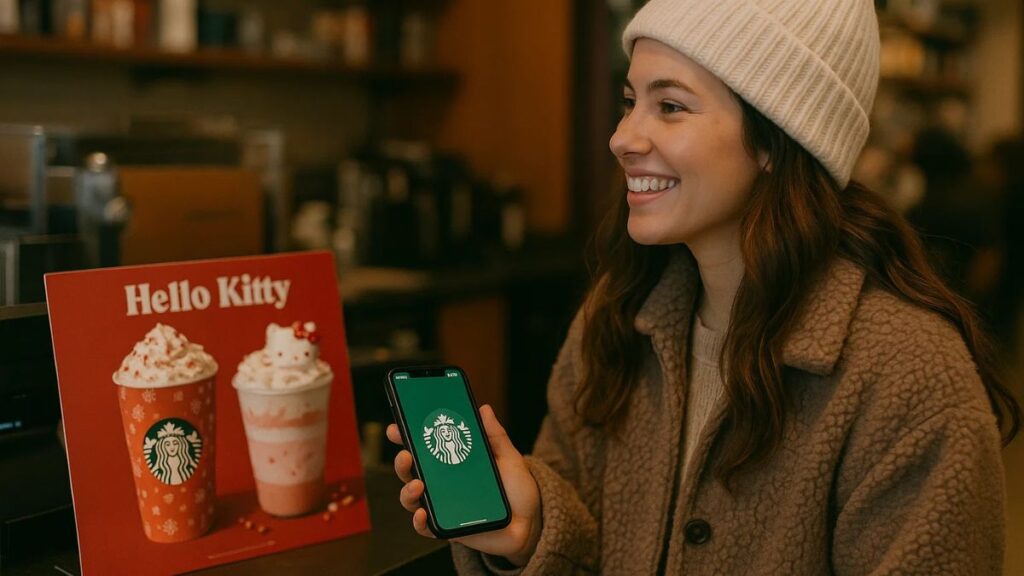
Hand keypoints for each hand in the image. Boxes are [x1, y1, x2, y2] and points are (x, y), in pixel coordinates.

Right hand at [387, 404, 541, 566]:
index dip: (407, 437)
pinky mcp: (447, 527)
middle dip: (402, 462)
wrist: (530, 522)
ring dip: (407, 490)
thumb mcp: (508, 458)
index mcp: (452, 462)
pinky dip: (419, 521)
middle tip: (406, 454)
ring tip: (418, 485)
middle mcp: (442, 483)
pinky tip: (423, 513)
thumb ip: (495, 436)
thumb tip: (484, 409)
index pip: (424, 447)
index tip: (397, 427)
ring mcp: (442, 505)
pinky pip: (425, 527)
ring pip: (411, 498)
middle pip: (411, 471)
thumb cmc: (516, 489)